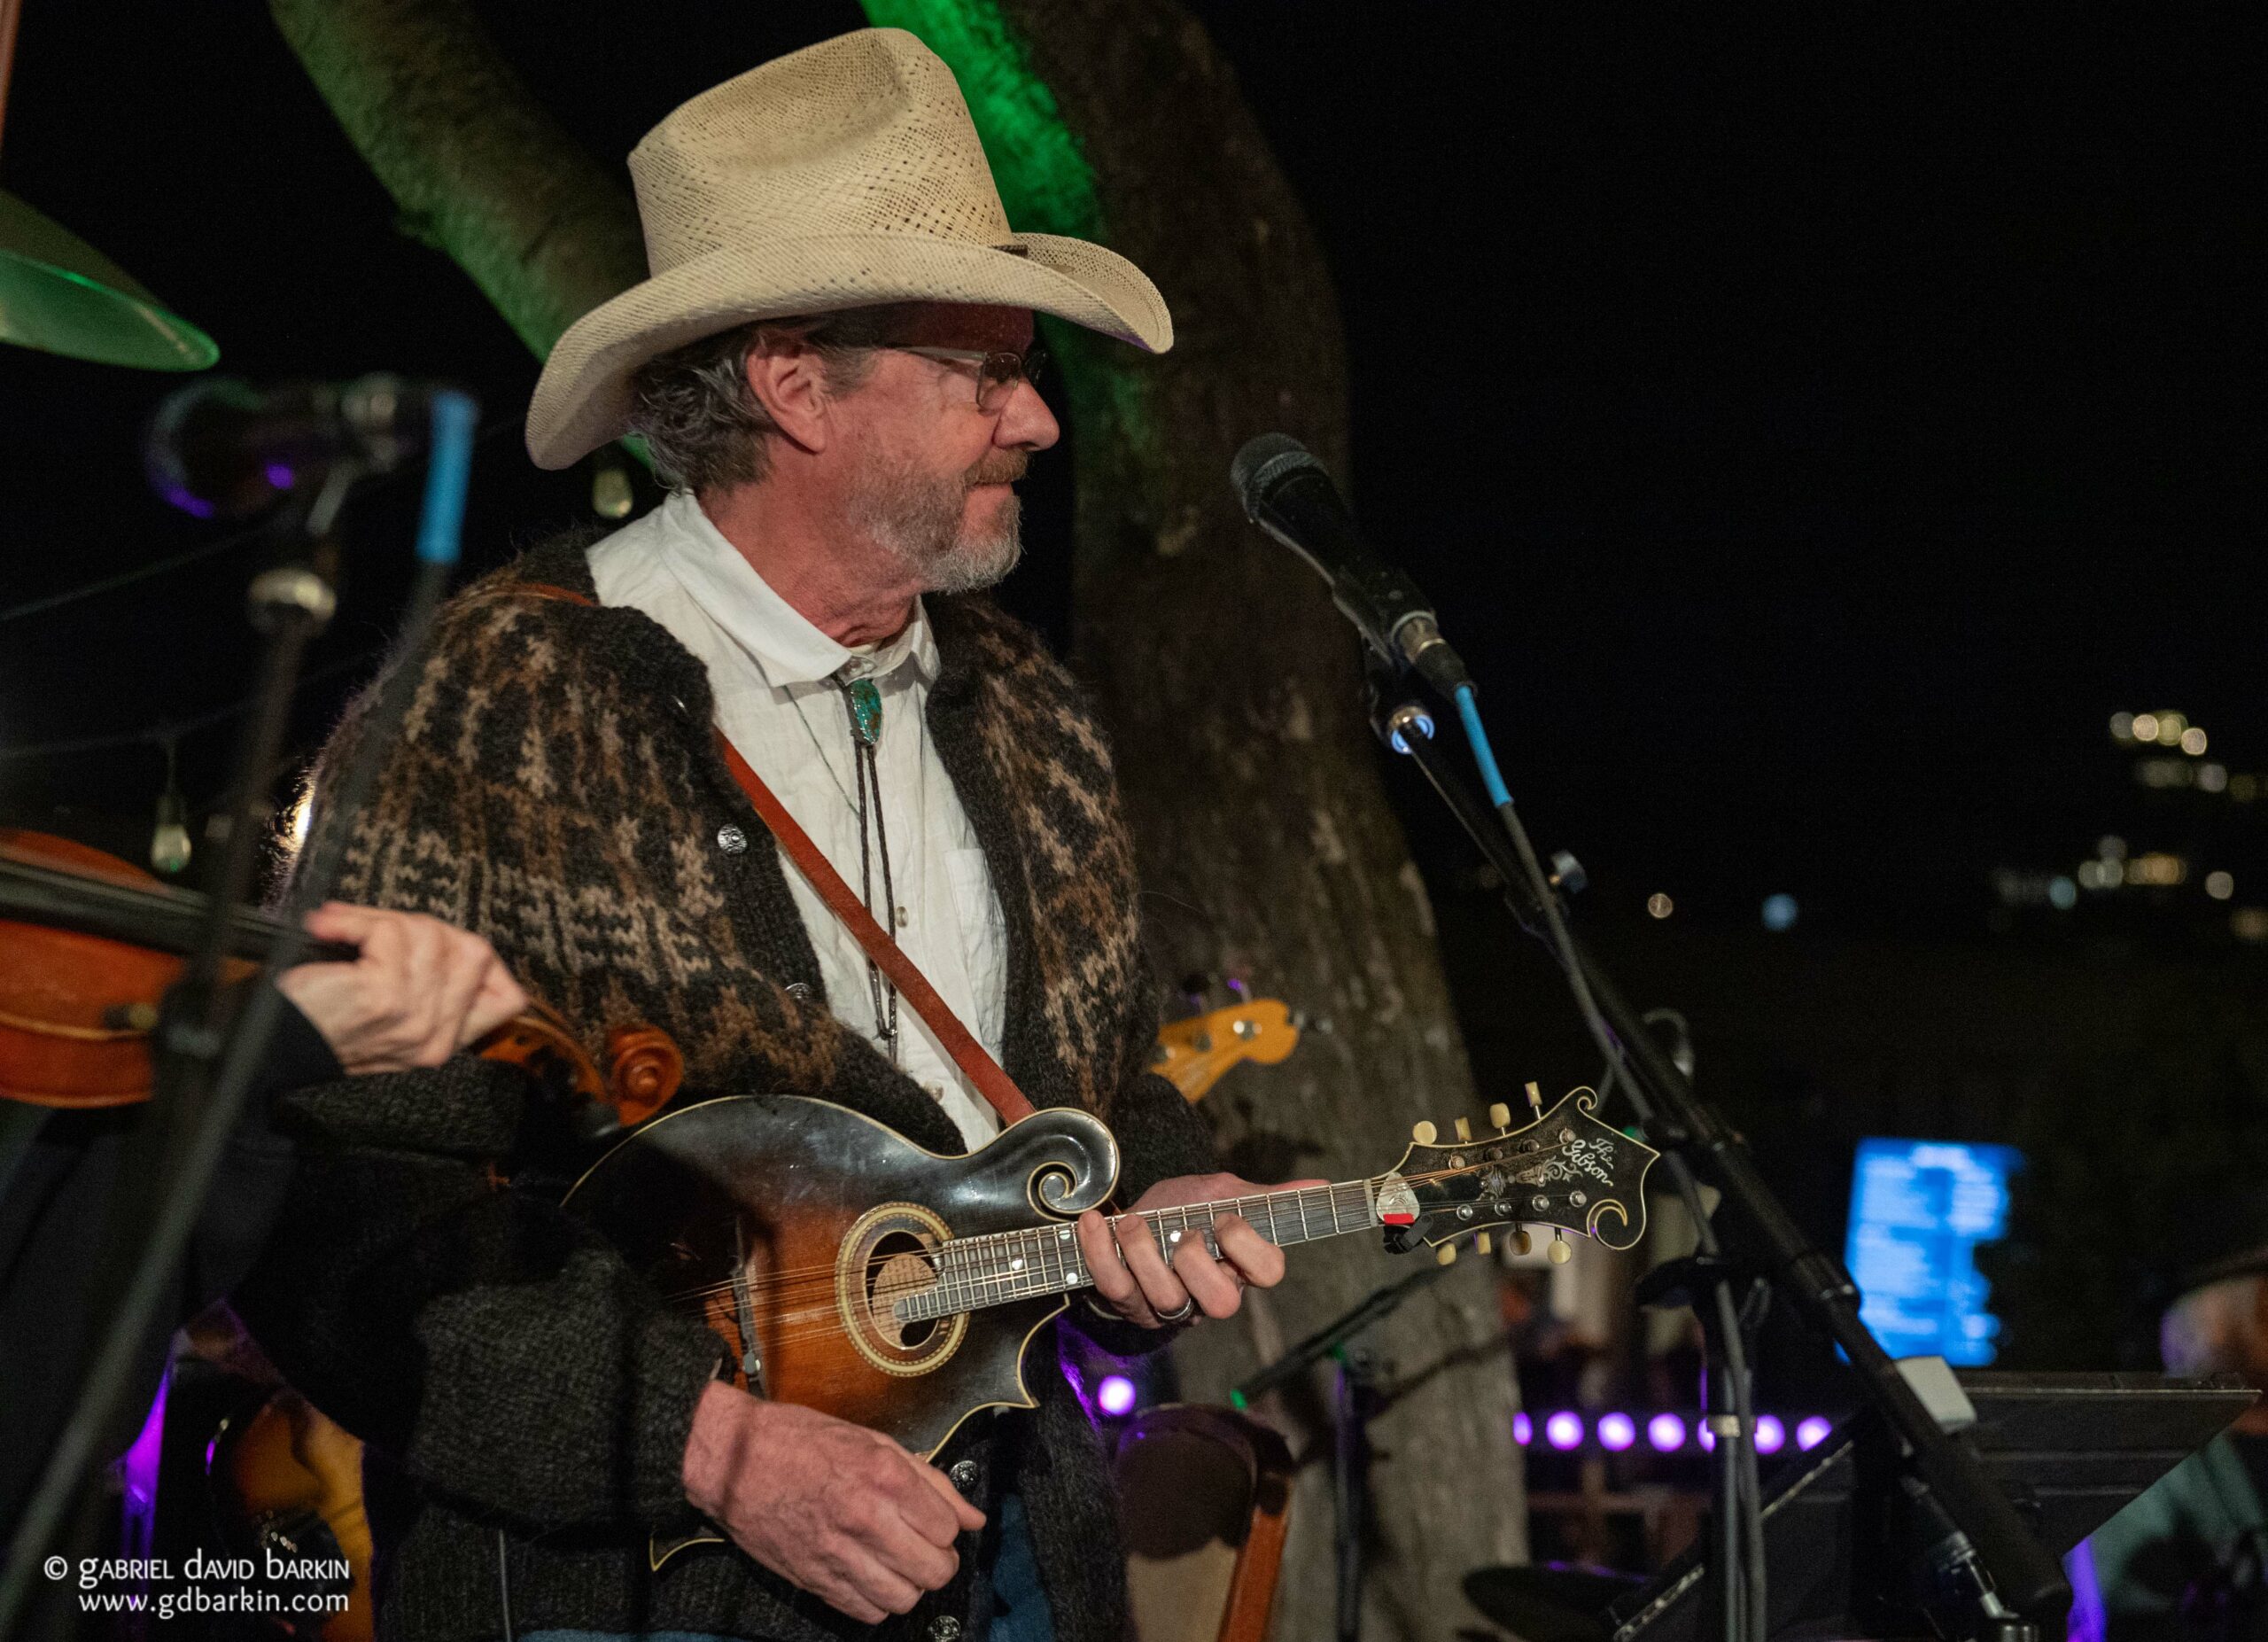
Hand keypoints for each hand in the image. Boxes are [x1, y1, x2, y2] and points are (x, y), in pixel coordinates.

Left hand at [274, 903, 527, 1076]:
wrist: (263, 1051)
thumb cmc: (310, 1028)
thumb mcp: (385, 1021)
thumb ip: (424, 993)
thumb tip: (435, 937)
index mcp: (441, 1045)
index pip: (507, 1000)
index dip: (484, 963)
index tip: (441, 945)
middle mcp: (435, 1037)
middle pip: (474, 951)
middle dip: (424, 926)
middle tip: (376, 929)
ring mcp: (415, 1018)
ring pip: (431, 935)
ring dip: (381, 919)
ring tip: (342, 928)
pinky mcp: (385, 997)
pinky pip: (391, 934)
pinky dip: (355, 921)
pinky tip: (328, 929)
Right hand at [681, 1382, 983, 1622]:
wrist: (735, 1461)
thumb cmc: (804, 1442)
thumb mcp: (875, 1443)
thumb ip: (931, 1482)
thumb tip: (973, 1517)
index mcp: (885, 1476)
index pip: (947, 1528)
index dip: (947, 1528)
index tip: (934, 1523)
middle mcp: (866, 1518)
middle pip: (934, 1571)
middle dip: (939, 1563)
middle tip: (926, 1550)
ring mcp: (838, 1554)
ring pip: (904, 1599)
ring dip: (909, 1585)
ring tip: (897, 1565)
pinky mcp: (814, 1580)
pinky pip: (866, 1613)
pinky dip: (876, 1602)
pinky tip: (870, 1578)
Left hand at [1074, 1171, 1318, 1327]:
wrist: (1130, 1221)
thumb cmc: (1183, 1211)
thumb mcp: (1222, 1194)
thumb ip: (1264, 1196)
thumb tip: (1323, 1186)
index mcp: (1241, 1265)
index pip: (1269, 1272)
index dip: (1250, 1248)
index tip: (1226, 1219)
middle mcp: (1209, 1293)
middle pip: (1222, 1303)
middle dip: (1199, 1263)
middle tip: (1183, 1234)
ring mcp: (1167, 1304)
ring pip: (1165, 1298)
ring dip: (1144, 1253)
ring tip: (1133, 1223)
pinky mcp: (1127, 1303)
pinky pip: (1114, 1287)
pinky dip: (1099, 1250)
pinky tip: (1096, 1221)